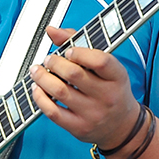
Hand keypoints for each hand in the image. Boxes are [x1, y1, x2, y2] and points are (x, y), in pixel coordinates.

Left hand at [30, 25, 139, 148]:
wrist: (122, 126)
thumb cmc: (111, 89)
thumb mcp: (106, 66)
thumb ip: (79, 44)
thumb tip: (51, 30)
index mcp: (117, 76)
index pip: (101, 61)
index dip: (80, 53)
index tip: (68, 51)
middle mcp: (107, 96)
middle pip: (74, 75)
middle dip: (54, 63)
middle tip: (48, 59)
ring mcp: (93, 114)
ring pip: (60, 91)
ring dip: (42, 77)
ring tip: (37, 71)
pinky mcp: (79, 128)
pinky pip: (53, 112)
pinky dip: (40, 98)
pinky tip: (37, 88)